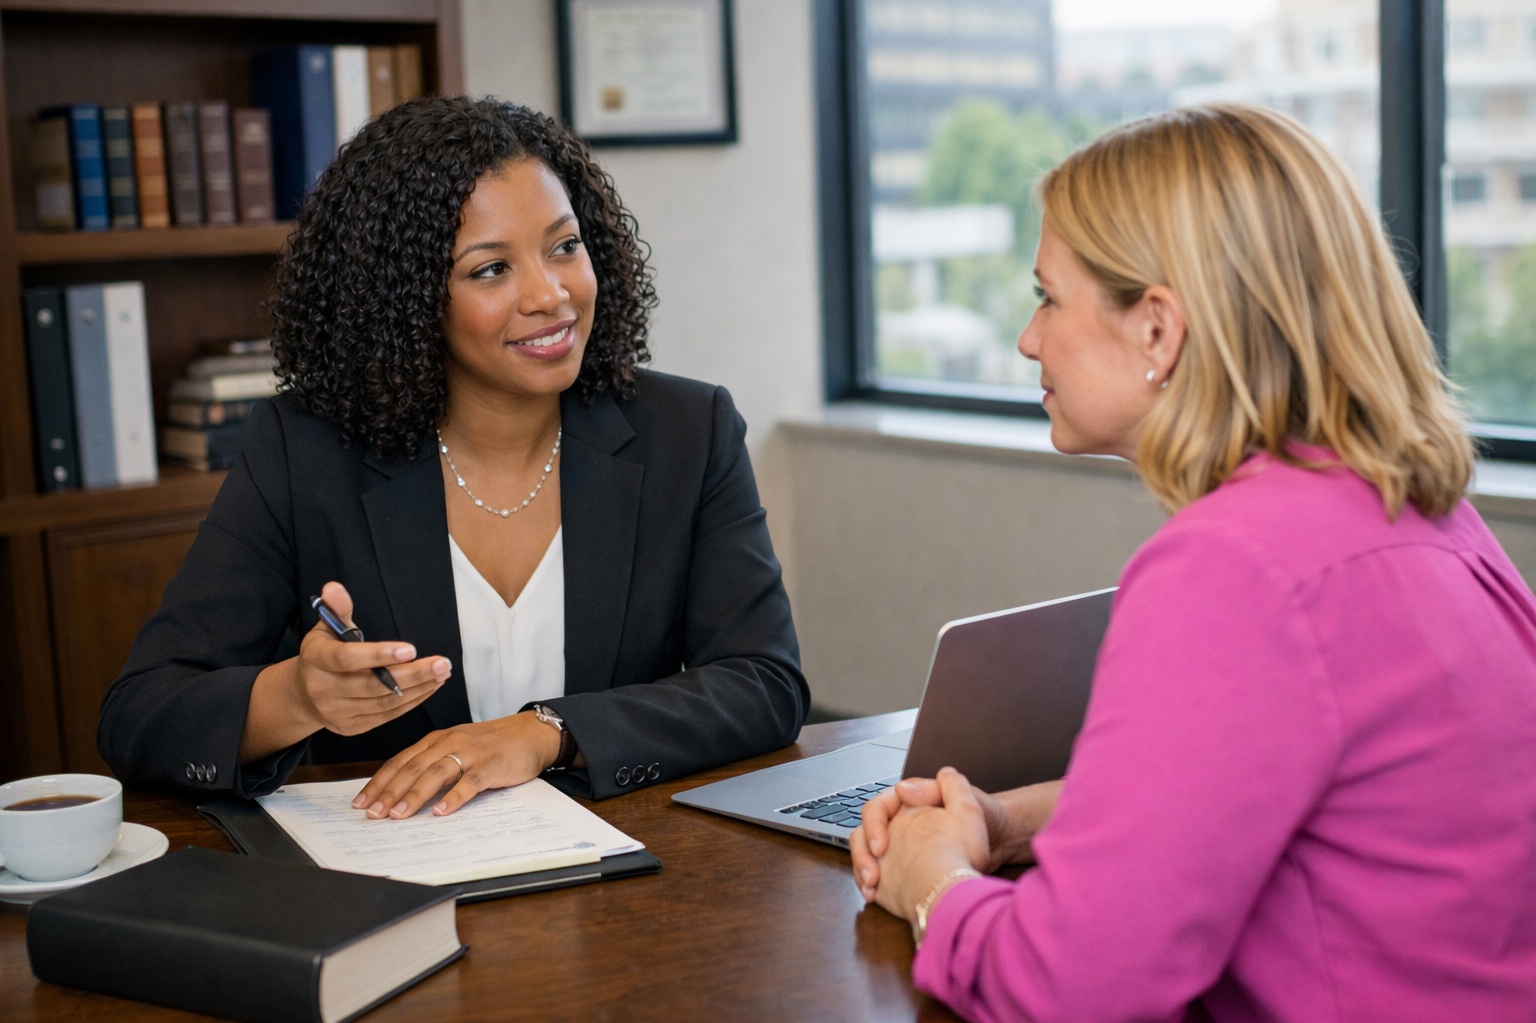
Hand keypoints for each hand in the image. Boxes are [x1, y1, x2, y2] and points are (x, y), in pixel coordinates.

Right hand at [240, 582, 451, 761]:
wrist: (304, 694)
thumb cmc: (324, 654)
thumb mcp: (326, 628)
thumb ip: (337, 608)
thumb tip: (334, 586)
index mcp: (316, 660)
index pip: (347, 659)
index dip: (378, 655)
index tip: (410, 650)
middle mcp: (323, 689)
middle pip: (373, 685)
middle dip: (412, 674)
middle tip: (442, 663)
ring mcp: (336, 712)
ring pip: (384, 702)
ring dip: (418, 688)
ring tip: (442, 673)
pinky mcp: (350, 727)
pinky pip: (387, 715)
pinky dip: (412, 701)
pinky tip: (430, 687)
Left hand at [351, 710, 564, 818]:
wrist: (530, 733)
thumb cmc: (491, 745)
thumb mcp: (457, 748)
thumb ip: (433, 764)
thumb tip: (401, 794)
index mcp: (437, 739)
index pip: (400, 761)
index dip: (379, 782)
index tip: (360, 803)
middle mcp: (450, 742)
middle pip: (413, 768)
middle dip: (390, 792)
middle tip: (373, 814)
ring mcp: (471, 753)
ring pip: (436, 773)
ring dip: (415, 795)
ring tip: (399, 815)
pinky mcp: (492, 765)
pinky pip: (470, 783)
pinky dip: (454, 798)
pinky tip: (441, 812)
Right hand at [849, 767, 992, 922]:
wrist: (999, 848)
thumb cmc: (987, 822)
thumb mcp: (970, 802)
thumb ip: (945, 787)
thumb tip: (904, 787)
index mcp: (911, 804)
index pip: (878, 808)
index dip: (874, 825)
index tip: (881, 845)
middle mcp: (901, 825)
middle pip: (865, 834)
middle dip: (862, 854)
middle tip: (873, 874)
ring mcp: (899, 850)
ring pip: (866, 855)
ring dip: (863, 870)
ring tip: (871, 887)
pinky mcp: (900, 872)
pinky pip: (875, 876)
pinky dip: (870, 886)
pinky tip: (875, 895)